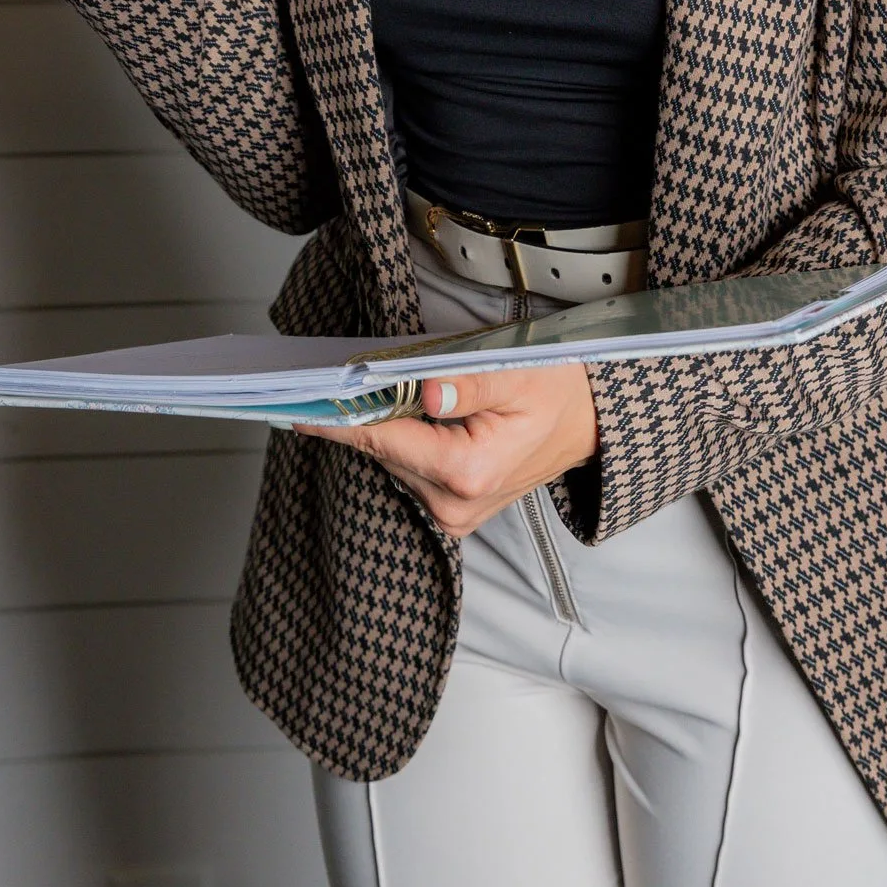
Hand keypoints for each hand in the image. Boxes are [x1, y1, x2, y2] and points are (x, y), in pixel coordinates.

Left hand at [301, 362, 599, 537]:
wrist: (591, 423)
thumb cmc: (560, 392)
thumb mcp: (522, 373)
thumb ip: (471, 382)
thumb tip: (425, 391)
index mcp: (467, 472)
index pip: (383, 441)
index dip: (337, 422)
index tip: (295, 409)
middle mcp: (453, 504)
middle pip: (383, 451)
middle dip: (360, 415)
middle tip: (334, 378)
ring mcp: (452, 513)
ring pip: (393, 461)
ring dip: (382, 426)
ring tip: (379, 388)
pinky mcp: (452, 509)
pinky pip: (409, 470)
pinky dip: (400, 441)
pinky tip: (403, 413)